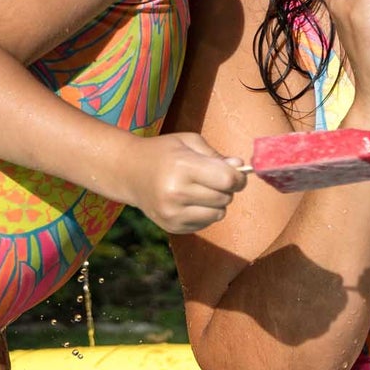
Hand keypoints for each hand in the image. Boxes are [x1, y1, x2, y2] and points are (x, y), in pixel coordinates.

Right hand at [123, 132, 248, 233]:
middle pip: (225, 198)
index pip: (227, 180)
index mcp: (182, 167)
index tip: (237, 173)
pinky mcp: (172, 226)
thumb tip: (240, 167)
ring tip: (201, 190)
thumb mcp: (189, 142)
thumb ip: (216, 156)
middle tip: (214, 179)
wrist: (129, 172)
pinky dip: (205, 213)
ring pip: (219, 214)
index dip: (239, 177)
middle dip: (227, 188)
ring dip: (217, 203)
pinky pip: (206, 224)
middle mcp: (176, 193)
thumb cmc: (164, 152)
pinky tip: (191, 201)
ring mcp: (172, 213)